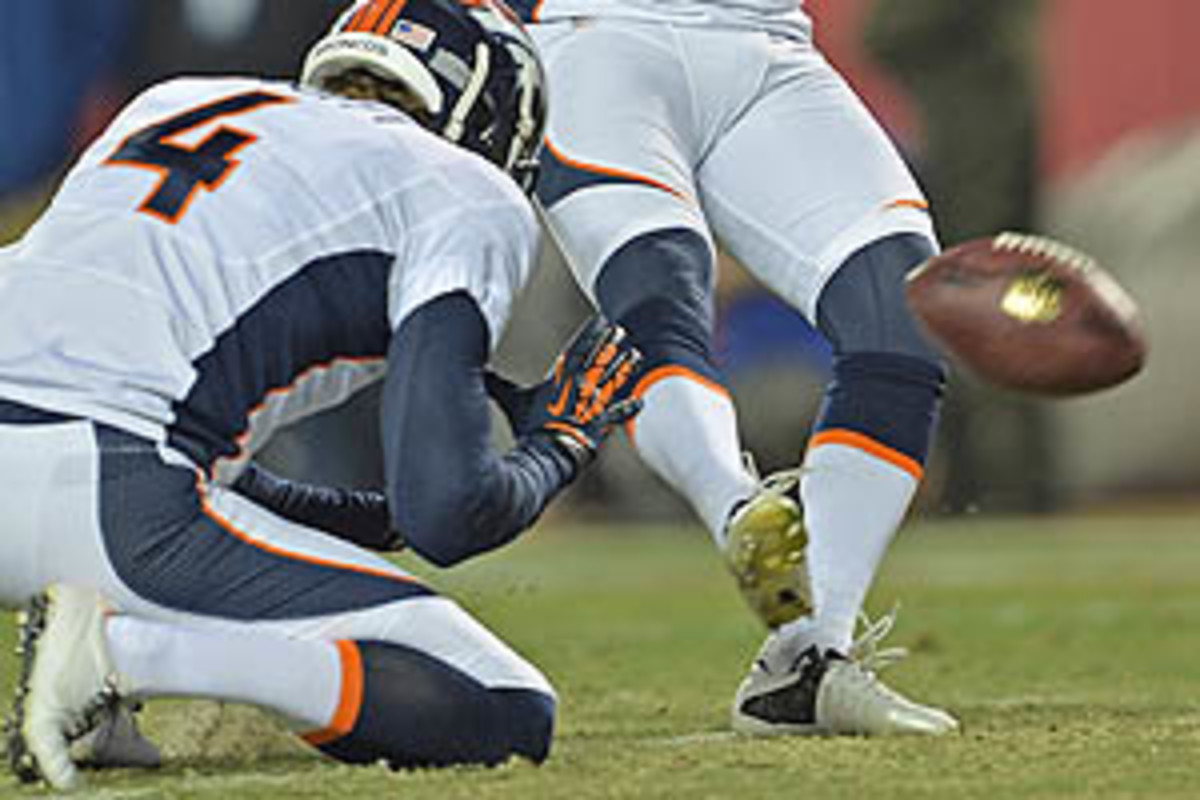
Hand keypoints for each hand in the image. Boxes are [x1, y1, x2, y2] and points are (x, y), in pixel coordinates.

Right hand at [485, 317, 642, 467]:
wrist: (544, 453)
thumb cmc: (528, 428)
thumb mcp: (512, 401)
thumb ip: (496, 383)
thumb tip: (477, 371)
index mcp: (561, 379)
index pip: (577, 350)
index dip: (590, 333)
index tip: (600, 320)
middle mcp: (580, 387)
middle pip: (597, 360)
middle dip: (609, 343)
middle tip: (620, 329)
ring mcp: (592, 404)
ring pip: (611, 381)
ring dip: (623, 367)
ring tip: (636, 354)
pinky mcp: (600, 422)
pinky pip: (617, 413)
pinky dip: (629, 408)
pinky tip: (641, 401)